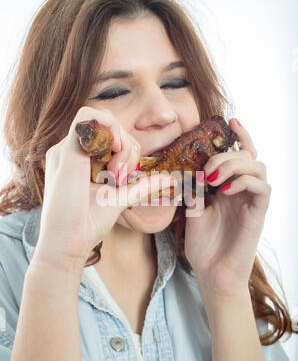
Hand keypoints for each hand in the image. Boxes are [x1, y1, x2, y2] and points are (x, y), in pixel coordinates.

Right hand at [34, 106, 175, 275]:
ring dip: (120, 138)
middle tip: (122, 175)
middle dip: (127, 145)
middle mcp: (72, 149)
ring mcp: (67, 148)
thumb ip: (141, 185)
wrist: (68, 243)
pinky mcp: (66, 150)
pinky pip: (88, 116)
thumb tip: (169, 179)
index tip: (126, 177)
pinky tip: (114, 155)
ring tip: (117, 171)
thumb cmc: (89, 223)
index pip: (111, 136)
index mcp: (81, 159)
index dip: (128, 149)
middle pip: (109, 126)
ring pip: (101, 117)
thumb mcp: (120, 198)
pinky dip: (109, 129)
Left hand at [184, 118, 270, 302]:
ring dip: (235, 165)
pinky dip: (244, 181)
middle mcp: (243, 191)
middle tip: (207, 170)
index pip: (241, 154)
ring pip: (259, 168)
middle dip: (227, 155)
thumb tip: (187, 168)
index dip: (239, 135)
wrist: (212, 274)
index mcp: (229, 187)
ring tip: (214, 179)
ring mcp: (252, 202)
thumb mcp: (192, 211)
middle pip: (249, 156)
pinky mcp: (258, 214)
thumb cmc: (204, 246)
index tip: (229, 120)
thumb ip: (195, 189)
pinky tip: (225, 190)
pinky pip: (262, 188)